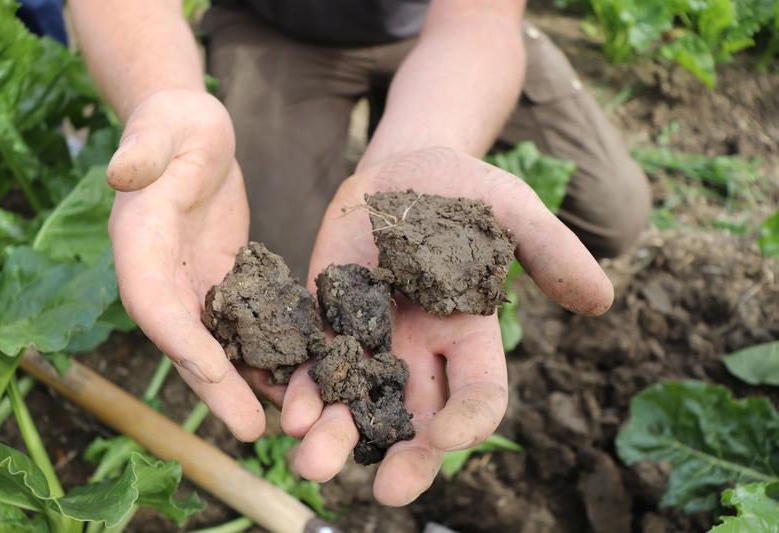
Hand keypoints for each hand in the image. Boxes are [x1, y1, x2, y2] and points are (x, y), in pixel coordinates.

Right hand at [107, 89, 274, 440]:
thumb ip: (142, 149)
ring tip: (285, 418)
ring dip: (247, 382)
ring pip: (217, 341)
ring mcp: (193, 282)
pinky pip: (243, 323)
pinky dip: (266, 349)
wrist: (193, 132)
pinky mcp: (224, 279)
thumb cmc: (174, 124)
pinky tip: (298, 374)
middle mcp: (163, 274)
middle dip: (217, 385)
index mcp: (140, 242)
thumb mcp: (162, 126)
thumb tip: (119, 171)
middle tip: (252, 430)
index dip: (177, 337)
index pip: (152, 299)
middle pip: (185, 339)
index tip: (211, 370)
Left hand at [280, 147, 612, 504]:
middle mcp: (420, 352)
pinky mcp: (327, 319)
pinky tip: (286, 409)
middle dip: (403, 458)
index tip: (450, 437)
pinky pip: (312, 363)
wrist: (404, 171)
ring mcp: (371, 339)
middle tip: (387, 492)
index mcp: (470, 338)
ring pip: (356, 403)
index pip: (479, 394)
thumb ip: (550, 250)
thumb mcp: (511, 209)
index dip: (470, 420)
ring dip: (335, 436)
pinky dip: (300, 388)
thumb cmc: (466, 190)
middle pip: (416, 420)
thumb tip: (602, 300)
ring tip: (312, 462)